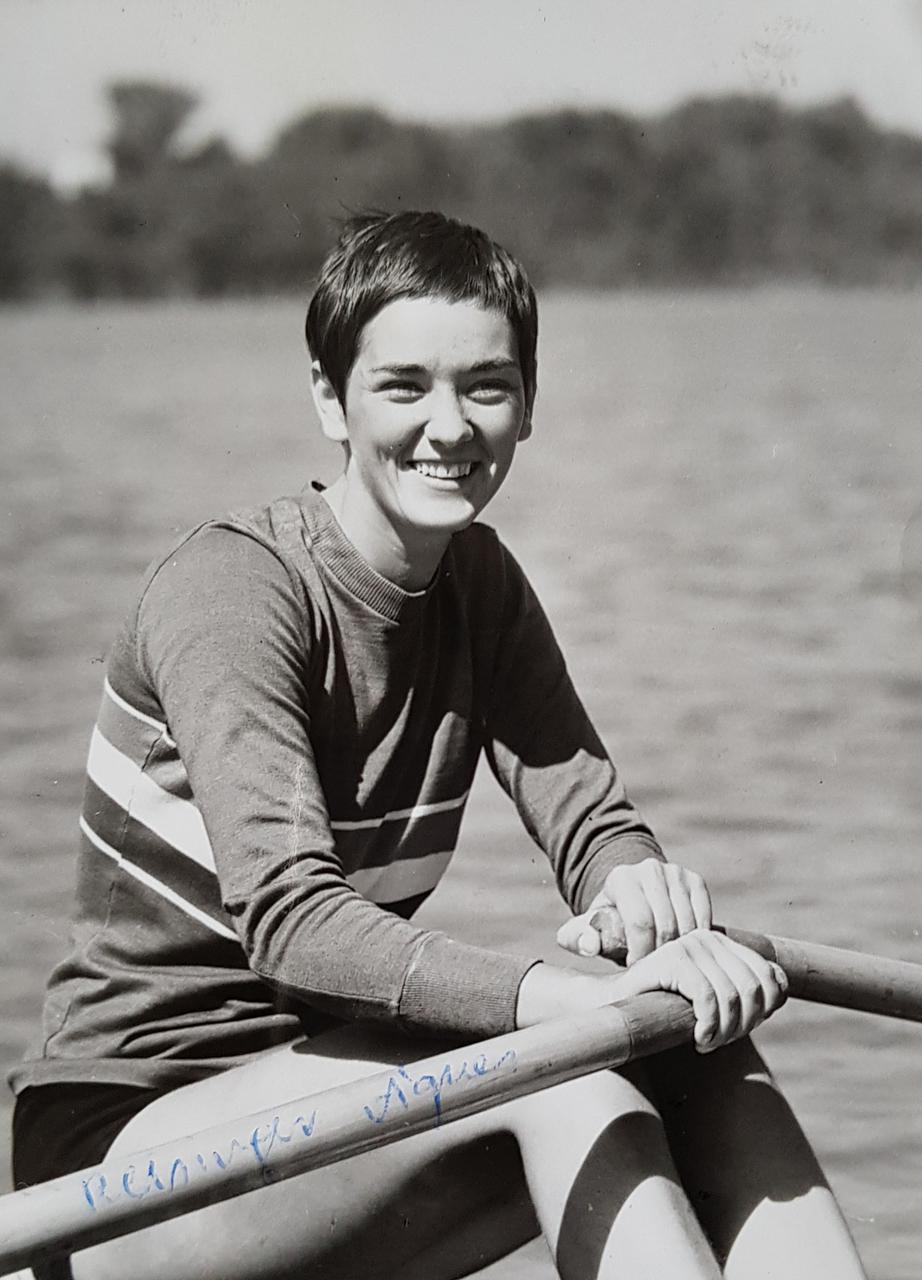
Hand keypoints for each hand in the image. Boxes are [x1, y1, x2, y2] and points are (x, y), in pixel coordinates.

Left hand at [556, 858, 711, 964]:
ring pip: (688, 923)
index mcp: (622, 878)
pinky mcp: (696, 881)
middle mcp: (650, 869)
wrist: (632, 897)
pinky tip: (686, 952)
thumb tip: (590, 944)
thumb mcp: (588, 929)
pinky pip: (705, 918)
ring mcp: (676, 872)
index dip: (641, 952)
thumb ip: (579, 938)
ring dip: (682, 950)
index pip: (640, 922)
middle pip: (667, 924)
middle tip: (656, 972)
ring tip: (669, 965)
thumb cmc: (609, 921)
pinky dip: (698, 940)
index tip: (637, 970)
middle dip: (662, 955)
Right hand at [613, 928, 788, 1050]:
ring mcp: (689, 945)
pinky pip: (707, 998)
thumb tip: (780, 987)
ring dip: (724, 1032)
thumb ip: (745, 989)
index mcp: (723, 942)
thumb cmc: (667, 1008)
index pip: (771, 977)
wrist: (617, 1006)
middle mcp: (708, 937)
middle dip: (744, 1025)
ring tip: (708, 1042)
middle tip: (720, 1041)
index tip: (740, 1030)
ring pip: (732, 997)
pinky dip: (708, 1026)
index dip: (764, 1012)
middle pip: (755, 989)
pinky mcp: (671, 960)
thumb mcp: (714, 997)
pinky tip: (698, 1038)